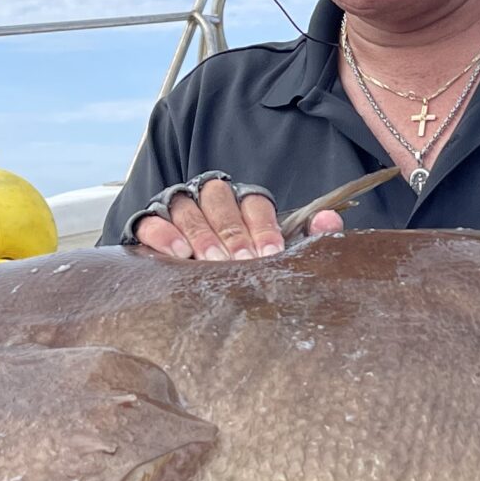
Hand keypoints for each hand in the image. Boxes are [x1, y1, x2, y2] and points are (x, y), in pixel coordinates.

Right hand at [132, 176, 344, 260]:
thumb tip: (329, 220)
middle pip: (220, 200)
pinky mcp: (150, 223)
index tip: (270, 254)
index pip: (254, 202)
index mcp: (243, 201)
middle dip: (232, 232)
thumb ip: (304, 236)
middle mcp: (211, 198)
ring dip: (201, 235)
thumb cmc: (242, 264)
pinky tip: (178, 253)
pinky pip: (152, 221)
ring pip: (188, 209)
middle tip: (240, 261)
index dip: (262, 227)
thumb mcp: (273, 252)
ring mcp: (179, 208)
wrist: (192, 282)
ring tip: (210, 261)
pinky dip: (164, 234)